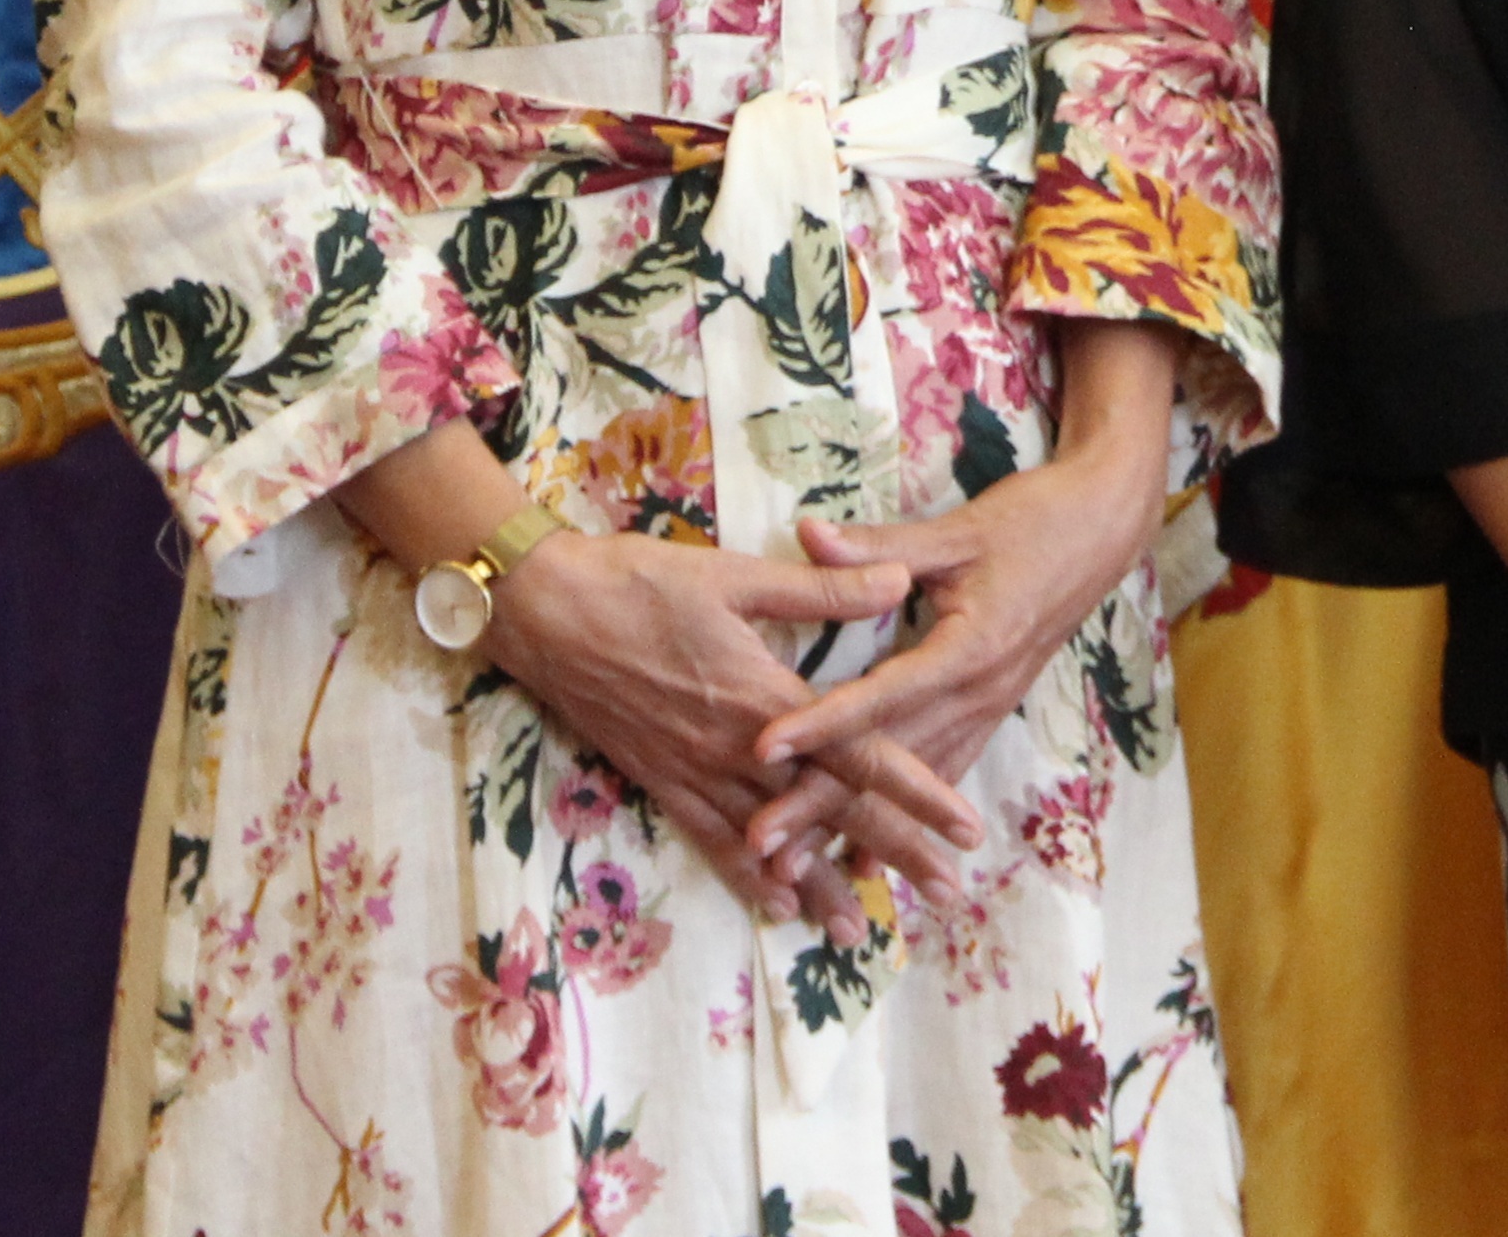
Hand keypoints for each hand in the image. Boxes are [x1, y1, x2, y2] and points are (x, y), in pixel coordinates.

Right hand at [477, 527, 965, 921]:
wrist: (544, 611)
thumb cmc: (642, 582)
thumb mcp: (738, 576)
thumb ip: (822, 589)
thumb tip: (899, 581)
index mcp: (766, 698)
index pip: (860, 757)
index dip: (918, 793)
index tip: (964, 827)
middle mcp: (735, 750)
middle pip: (830, 811)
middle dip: (892, 853)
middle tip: (945, 893)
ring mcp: (694, 771)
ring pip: (774, 841)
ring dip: (821, 884)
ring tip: (861, 931)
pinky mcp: (659, 779)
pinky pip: (710, 840)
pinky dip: (745, 875)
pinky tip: (775, 904)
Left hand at [743, 437, 1170, 878]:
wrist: (1104, 531)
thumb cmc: (1034, 523)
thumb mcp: (958, 531)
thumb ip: (879, 546)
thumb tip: (806, 532)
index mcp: (970, 648)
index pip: (885, 696)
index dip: (823, 722)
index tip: (763, 747)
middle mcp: (979, 693)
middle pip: (890, 759)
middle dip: (821, 803)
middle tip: (759, 842)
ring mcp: (987, 709)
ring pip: (911, 782)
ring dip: (850, 827)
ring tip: (792, 870)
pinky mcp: (990, 712)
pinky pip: (939, 776)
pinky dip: (901, 822)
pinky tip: (866, 863)